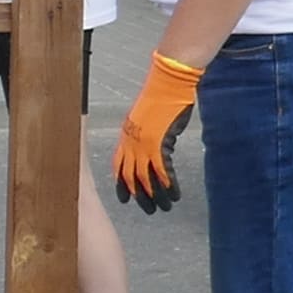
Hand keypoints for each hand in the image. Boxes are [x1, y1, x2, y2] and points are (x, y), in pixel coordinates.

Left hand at [111, 50, 202, 209]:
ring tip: (164, 208)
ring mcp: (144, 144)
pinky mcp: (160, 143)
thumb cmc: (160, 96)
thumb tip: (150, 145)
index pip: (118, 165)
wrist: (169, 82)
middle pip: (131, 176)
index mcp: (126, 136)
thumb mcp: (145, 117)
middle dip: (139, 196)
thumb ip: (143, 133)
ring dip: (156, 195)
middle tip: (148, 210)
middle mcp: (131, 142)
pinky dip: (169, 186)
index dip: (121, 184)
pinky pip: (163, 171)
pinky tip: (174, 195)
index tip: (124, 198)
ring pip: (147, 178)